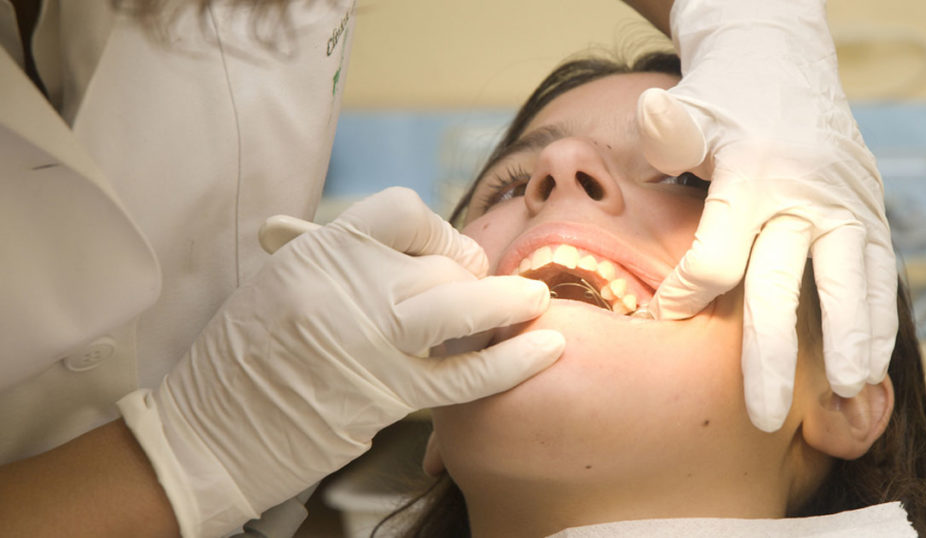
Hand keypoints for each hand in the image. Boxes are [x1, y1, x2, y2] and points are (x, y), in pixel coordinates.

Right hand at [118, 187, 563, 536]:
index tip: (442, 249)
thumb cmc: (246, 355)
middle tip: (477, 289)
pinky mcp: (388, 394)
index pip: (404, 209)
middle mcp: (347, 288)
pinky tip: (548, 347)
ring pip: (462, 307)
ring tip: (536, 302)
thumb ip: (349, 259)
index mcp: (318, 252)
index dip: (436, 228)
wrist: (210, 433)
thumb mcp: (285, 281)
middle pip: (441, 261)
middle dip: (470, 274)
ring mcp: (370, 342)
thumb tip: (413, 244)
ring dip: (508, 304)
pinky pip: (467, 374)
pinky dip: (513, 361)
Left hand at [638, 0, 896, 431]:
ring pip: (847, 285)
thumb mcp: (692, 106)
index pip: (719, 255)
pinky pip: (880, 274)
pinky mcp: (869, 213)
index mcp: (752, 173)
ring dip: (848, 343)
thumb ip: (670, 128)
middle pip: (783, 285)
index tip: (664, 321)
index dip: (688, 295)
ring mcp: (844, 206)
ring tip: (843, 396)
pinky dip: (877, 319)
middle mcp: (803, 194)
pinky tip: (870, 363)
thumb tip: (651, 120)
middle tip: (762, 413)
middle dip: (771, 355)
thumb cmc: (726, 98)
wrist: (786, 66)